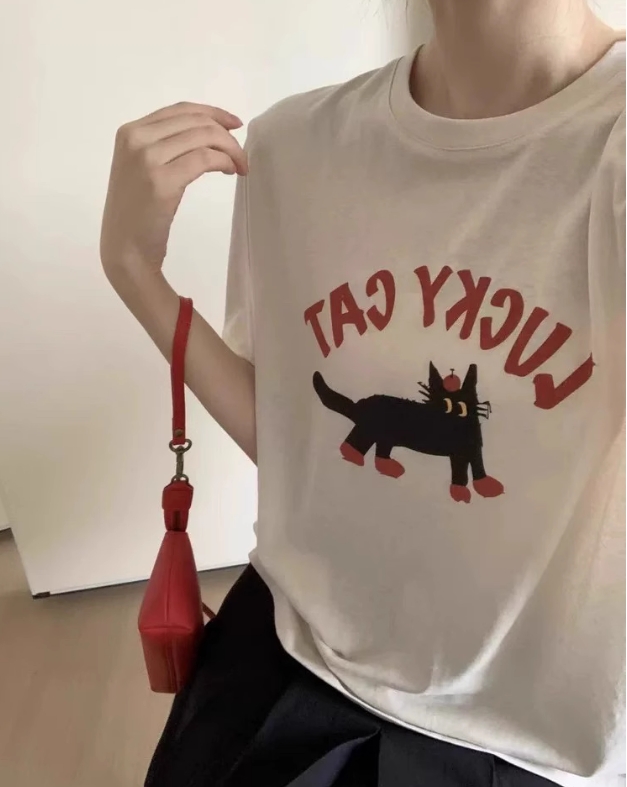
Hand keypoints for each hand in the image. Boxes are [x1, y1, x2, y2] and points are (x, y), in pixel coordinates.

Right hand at [100, 102, 247, 273]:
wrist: (124, 250)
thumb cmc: (136, 215)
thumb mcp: (141, 169)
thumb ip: (162, 146)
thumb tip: (205, 132)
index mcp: (129, 132)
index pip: (180, 110)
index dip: (212, 113)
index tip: (234, 125)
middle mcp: (136, 139)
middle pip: (195, 121)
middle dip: (226, 134)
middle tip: (241, 154)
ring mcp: (147, 159)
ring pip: (203, 136)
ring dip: (230, 149)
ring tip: (239, 166)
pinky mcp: (162, 182)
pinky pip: (205, 159)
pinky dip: (225, 161)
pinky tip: (230, 172)